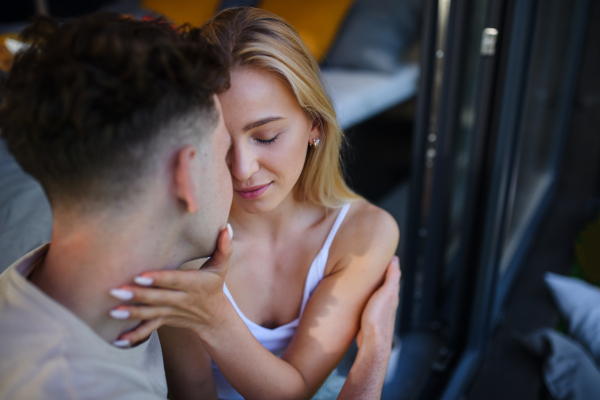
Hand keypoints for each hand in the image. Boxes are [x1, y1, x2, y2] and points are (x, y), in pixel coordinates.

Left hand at [109, 225, 232, 345]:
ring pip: (150, 313)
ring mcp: (171, 311)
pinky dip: (134, 336)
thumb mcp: (221, 266)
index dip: (159, 279)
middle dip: (137, 295)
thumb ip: (224, 247)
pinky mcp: (163, 320)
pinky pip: (148, 330)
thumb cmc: (214, 284)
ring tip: (112, 311)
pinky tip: (117, 341)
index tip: (140, 275)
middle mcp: (181, 299)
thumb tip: (226, 228)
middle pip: (157, 298)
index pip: (174, 280)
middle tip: (115, 291)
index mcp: (194, 284)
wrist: (214, 317)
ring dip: (131, 313)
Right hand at [356, 256, 400, 350]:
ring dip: (369, 286)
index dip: (387, 264)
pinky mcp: (368, 317)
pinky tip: (357, 296)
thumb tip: (395, 259)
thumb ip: (392, 277)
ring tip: (361, 276)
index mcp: (391, 294)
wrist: (372, 342)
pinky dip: (363, 296)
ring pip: (374, 293)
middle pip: (383, 284)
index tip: (381, 254)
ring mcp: (377, 310)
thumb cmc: (379, 317)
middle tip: (369, 263)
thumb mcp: (387, 292)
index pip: (391, 275)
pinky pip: (366, 302)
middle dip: (378, 274)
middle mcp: (386, 301)